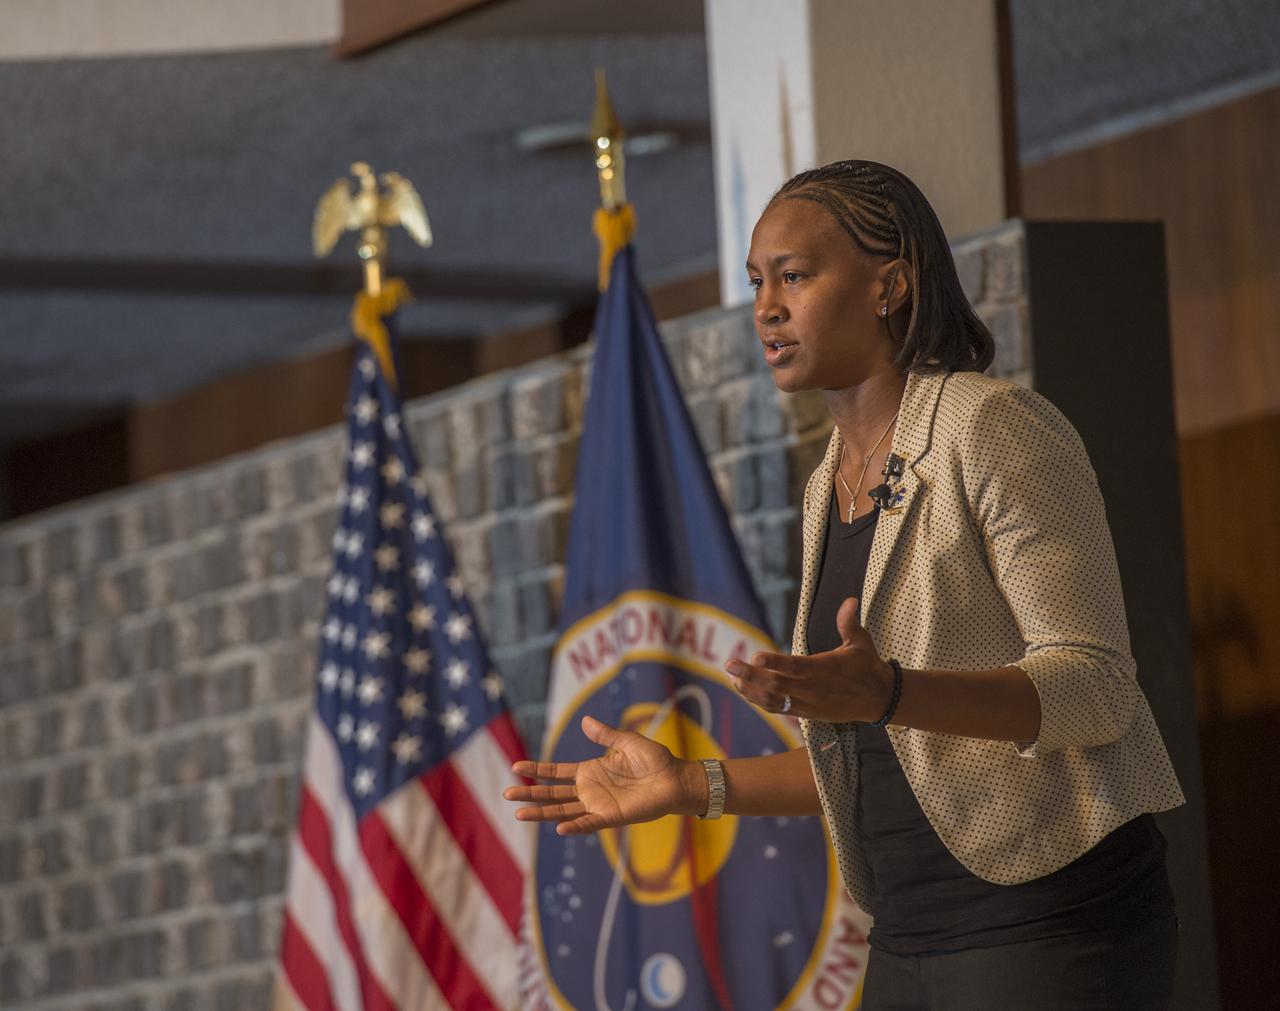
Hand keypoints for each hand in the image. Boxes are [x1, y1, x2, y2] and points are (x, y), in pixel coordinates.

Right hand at [504, 715, 701, 834]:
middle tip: (506, 794)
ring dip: (542, 813)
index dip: (537, 770)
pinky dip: (574, 826)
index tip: (516, 768)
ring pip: (563, 811)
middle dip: (530, 794)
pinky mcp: (611, 817)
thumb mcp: (627, 741)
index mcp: (590, 771)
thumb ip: (605, 735)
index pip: (556, 772)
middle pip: (552, 794)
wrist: (675, 778)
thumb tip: (585, 721)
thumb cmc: (654, 760)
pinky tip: (558, 827)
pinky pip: (588, 823)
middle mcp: (589, 790)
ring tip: (519, 814)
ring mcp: (598, 804)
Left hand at [725, 596, 893, 722]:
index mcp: (825, 669)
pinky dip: (759, 701)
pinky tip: (744, 690)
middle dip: (751, 676)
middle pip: (778, 686)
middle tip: (729, 665)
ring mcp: (808, 704)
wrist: (878, 700)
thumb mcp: (862, 643)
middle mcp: (814, 689)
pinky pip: (779, 708)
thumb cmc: (867, 667)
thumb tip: (850, 600)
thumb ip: (849, 623)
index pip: (796, 667)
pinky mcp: (806, 713)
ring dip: (750, 690)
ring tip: (732, 679)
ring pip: (774, 701)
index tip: (755, 657)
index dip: (775, 664)